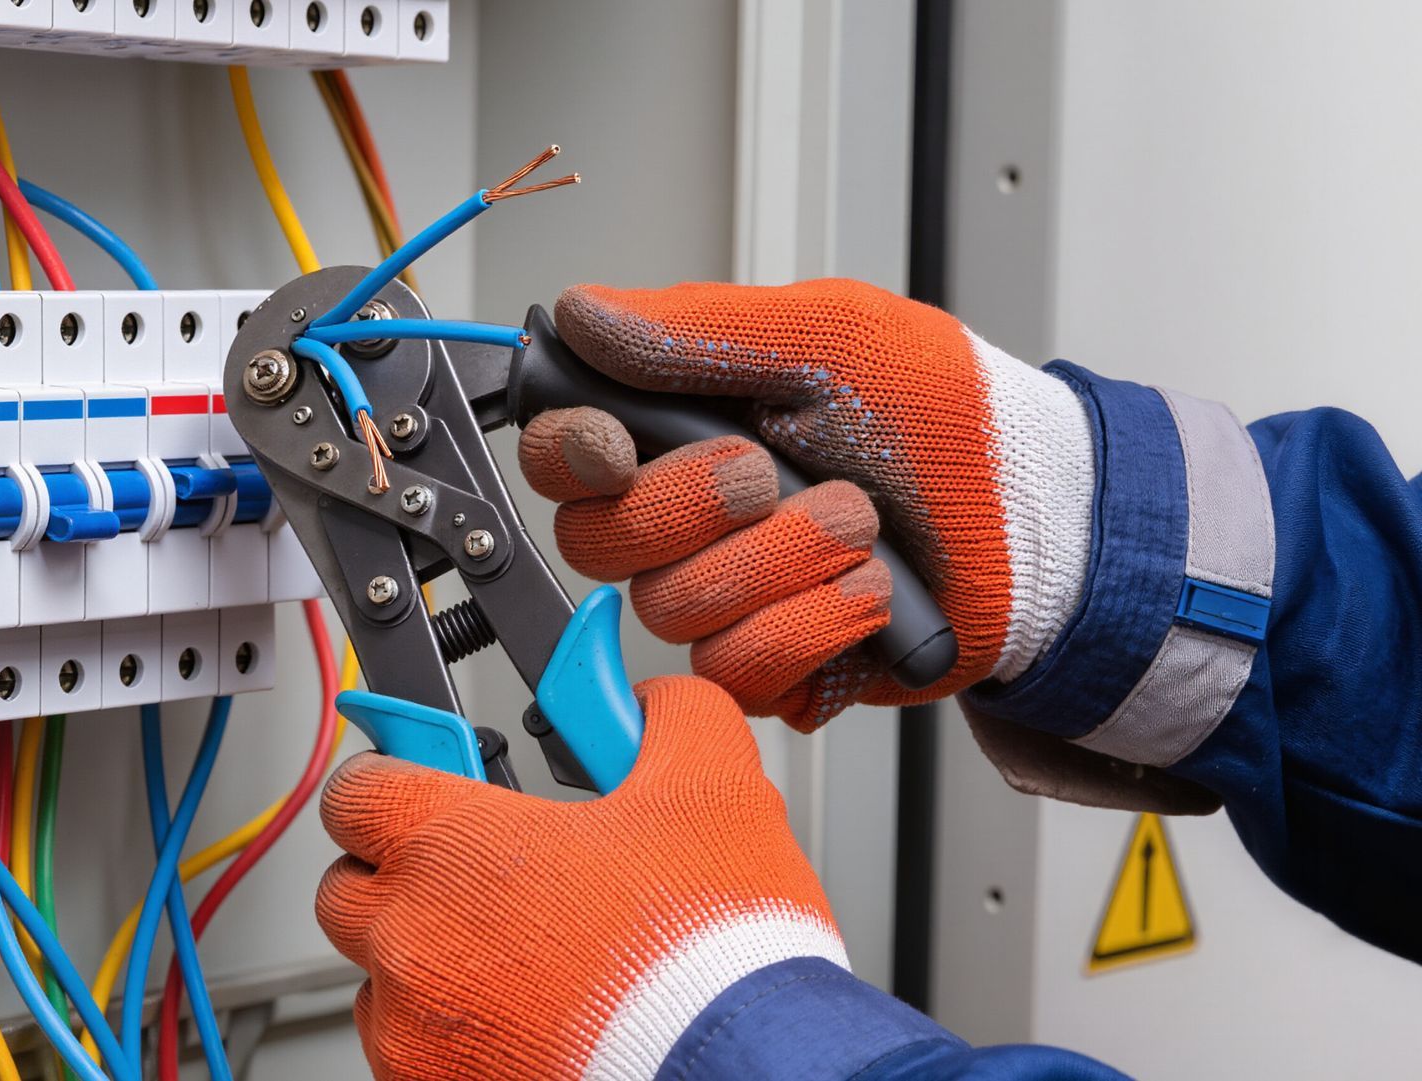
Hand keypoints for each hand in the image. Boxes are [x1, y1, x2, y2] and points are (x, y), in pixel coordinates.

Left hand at [316, 676, 845, 1080]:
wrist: (743, 1071)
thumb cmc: (712, 953)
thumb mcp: (714, 787)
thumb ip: (666, 715)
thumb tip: (646, 702)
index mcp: (450, 848)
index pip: (355, 789)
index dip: (398, 774)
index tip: (430, 777)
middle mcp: (410, 942)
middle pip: (350, 884)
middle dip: (404, 870)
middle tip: (484, 870)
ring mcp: (413, 1030)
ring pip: (380, 976)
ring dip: (431, 955)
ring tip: (524, 954)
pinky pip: (410, 1050)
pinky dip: (453, 1029)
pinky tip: (529, 1015)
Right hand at [524, 278, 1095, 727]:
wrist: (1037, 517)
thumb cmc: (944, 418)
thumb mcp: (827, 337)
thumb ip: (696, 328)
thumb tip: (584, 314)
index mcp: (679, 433)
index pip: (560, 456)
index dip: (568, 455)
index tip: (616, 445)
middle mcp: (685, 522)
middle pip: (595, 543)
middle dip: (689, 506)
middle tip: (768, 472)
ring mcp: (723, 600)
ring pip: (671, 609)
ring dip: (779, 559)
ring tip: (857, 524)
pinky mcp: (769, 669)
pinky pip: (737, 670)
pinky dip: (812, 625)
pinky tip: (866, 591)